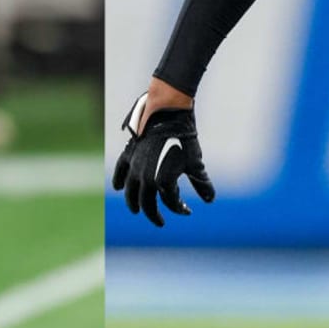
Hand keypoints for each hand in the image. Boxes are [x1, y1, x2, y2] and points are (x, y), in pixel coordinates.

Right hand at [112, 92, 213, 226]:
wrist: (168, 106)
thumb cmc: (184, 132)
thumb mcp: (195, 159)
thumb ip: (201, 181)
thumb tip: (210, 200)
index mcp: (160, 179)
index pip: (169, 201)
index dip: (179, 208)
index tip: (187, 210)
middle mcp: (143, 175)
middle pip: (146, 202)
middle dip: (153, 213)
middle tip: (160, 221)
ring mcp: (133, 163)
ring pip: (130, 190)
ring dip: (133, 202)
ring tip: (136, 210)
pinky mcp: (129, 150)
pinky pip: (120, 169)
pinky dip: (119, 179)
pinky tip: (118, 187)